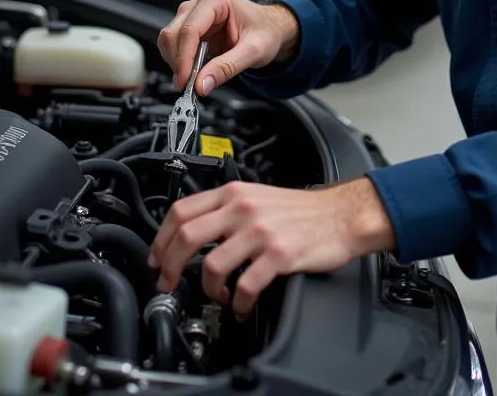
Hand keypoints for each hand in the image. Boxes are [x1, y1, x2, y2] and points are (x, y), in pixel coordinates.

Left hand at [148, 178, 396, 318]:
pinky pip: (245, 286)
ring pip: (211, 264)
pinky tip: (241, 305)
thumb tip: (191, 232)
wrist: (340, 215)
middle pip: (187, 237)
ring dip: (208, 289)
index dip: (160, 239)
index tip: (156, 259)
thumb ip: (225, 209)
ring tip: (218, 295)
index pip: (182, 211)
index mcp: (234, 193)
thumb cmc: (301, 210)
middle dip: (169, 267)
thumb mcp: (257, 196)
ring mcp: (261, 231)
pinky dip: (237, 303)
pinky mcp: (279, 255)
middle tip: (169, 283)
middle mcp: (243, 208)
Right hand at [157, 0, 299, 95]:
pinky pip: (175, 45)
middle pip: (174, 33)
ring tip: (193, 78)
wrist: (272, 27)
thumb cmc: (266, 31)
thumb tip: (201, 84)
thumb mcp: (253, 51)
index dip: (184, 58)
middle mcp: (200, 3)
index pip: (190, 29)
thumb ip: (227, 68)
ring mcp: (193, 14)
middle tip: (189, 84)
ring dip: (176, 62)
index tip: (185, 80)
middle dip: (178, 61)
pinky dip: (179, 61)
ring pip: (169, 39)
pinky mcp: (191, 27)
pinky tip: (193, 70)